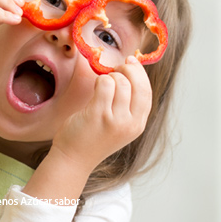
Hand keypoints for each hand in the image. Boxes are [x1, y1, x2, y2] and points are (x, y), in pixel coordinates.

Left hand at [51, 56, 152, 171]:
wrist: (73, 159)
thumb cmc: (93, 138)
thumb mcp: (119, 126)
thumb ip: (127, 106)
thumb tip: (130, 73)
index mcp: (138, 125)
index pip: (147, 92)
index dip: (140, 74)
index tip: (131, 62)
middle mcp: (130, 123)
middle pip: (138, 85)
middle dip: (128, 70)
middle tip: (115, 69)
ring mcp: (115, 120)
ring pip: (120, 82)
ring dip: (109, 77)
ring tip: (101, 84)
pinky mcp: (98, 114)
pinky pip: (104, 84)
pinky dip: (100, 80)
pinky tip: (95, 88)